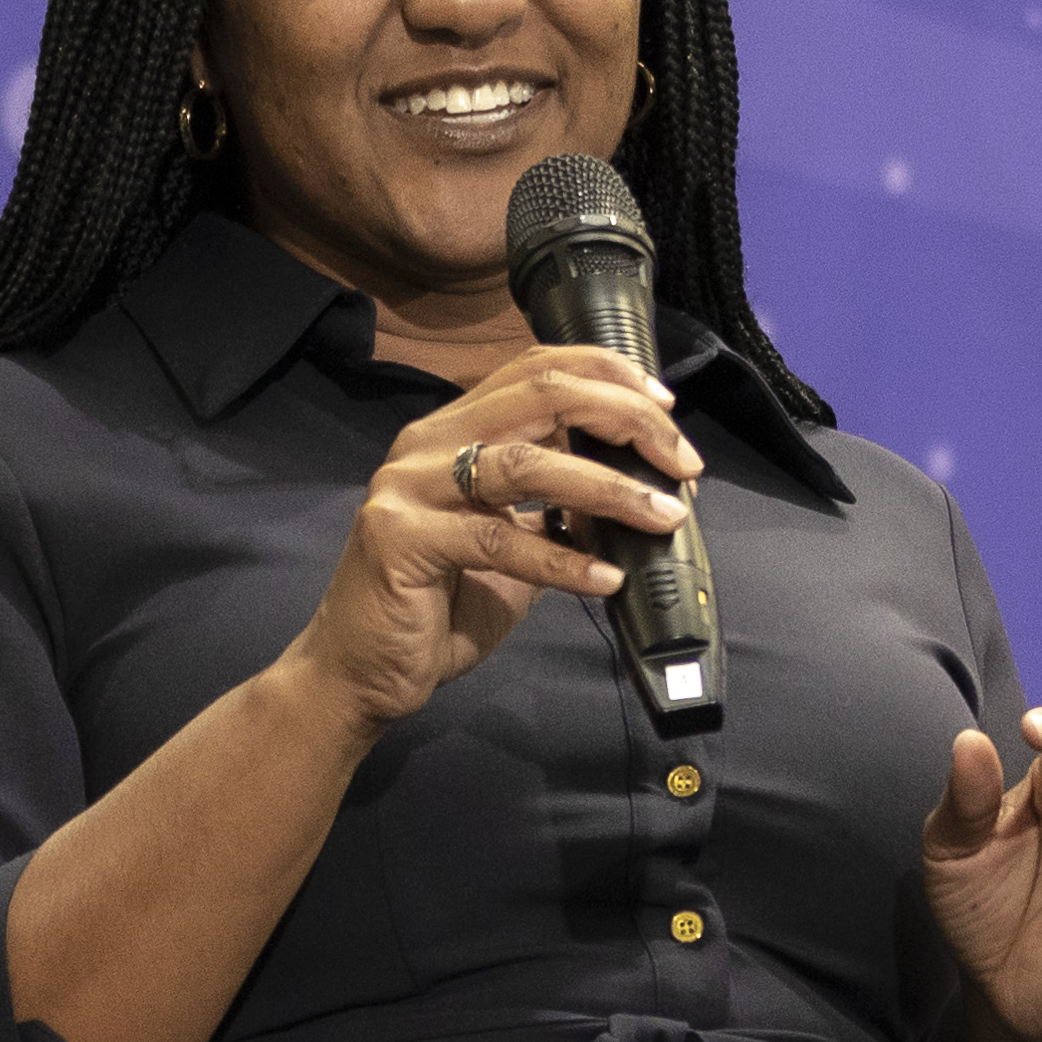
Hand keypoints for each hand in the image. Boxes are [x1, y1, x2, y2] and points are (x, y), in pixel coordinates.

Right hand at [288, 349, 702, 739]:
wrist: (360, 672)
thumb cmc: (438, 608)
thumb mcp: (511, 545)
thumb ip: (557, 510)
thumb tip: (638, 493)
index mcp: (452, 430)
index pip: (536, 368)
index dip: (607, 374)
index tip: (666, 408)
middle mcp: (426, 443)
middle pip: (540, 395)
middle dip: (623, 418)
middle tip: (680, 460)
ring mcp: (408, 487)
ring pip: (527, 464)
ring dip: (609, 488)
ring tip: (663, 516)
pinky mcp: (401, 540)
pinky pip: (499, 541)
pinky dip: (564, 561)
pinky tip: (606, 578)